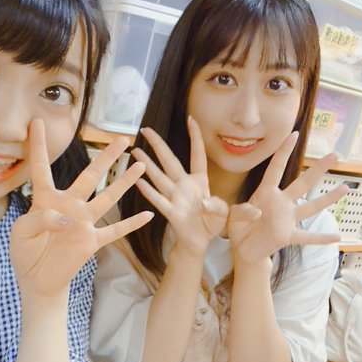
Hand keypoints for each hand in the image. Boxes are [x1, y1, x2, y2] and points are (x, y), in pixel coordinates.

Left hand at [10, 119, 153, 297]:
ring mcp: (83, 223)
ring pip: (107, 198)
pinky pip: (115, 230)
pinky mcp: (91, 241)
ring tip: (140, 165)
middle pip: (90, 176)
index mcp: (46, 199)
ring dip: (124, 182)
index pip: (41, 168)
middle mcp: (69, 205)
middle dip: (107, 157)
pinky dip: (132, 224)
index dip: (37, 146)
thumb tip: (67, 219)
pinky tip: (149, 215)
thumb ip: (40, 219)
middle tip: (122, 139)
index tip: (35, 122)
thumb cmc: (25, 252)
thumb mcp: (21, 232)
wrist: (37, 280)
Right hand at [132, 117, 227, 256]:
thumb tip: (209, 204)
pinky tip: (139, 181)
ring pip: (160, 177)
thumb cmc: (212, 224)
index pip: (197, 154)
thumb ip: (222, 206)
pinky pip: (159, 200)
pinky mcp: (171, 213)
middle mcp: (185, 186)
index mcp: (200, 181)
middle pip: (170, 161)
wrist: (200, 242)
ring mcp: (176, 198)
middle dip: (158, 145)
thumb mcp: (226, 213)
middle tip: (146, 130)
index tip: (191, 119)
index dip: (195, 137)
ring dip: (148, 164)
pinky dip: (149, 191)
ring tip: (136, 151)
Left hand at [228, 132, 347, 266]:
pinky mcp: (287, 236)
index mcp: (266, 193)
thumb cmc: (238, 226)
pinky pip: (307, 237)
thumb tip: (256, 213)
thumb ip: (242, 211)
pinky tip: (338, 237)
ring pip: (311, 207)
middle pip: (303, 183)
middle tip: (335, 155)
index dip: (284, 151)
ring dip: (328, 199)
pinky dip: (321, 238)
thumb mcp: (233, 215)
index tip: (294, 134)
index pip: (276, 168)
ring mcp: (286, 219)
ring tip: (345, 188)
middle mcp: (281, 203)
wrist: (242, 248)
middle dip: (318, 169)